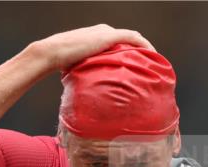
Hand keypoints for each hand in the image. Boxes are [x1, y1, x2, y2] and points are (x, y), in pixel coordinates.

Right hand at [31, 24, 154, 72]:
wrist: (52, 52)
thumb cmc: (59, 63)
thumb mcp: (76, 68)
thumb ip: (86, 74)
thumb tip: (88, 93)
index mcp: (96, 37)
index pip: (118, 42)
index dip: (130, 52)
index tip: (138, 64)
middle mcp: (103, 31)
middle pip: (128, 38)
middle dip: (141, 50)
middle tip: (150, 64)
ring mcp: (106, 32)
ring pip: (133, 37)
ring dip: (145, 47)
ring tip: (154, 61)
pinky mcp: (108, 36)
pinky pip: (133, 39)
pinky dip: (144, 45)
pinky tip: (152, 55)